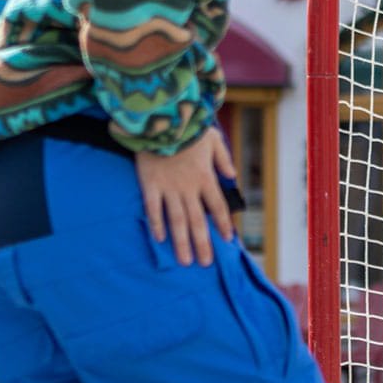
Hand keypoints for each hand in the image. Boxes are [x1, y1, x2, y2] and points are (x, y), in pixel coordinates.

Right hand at [136, 128, 237, 266]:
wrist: (162, 119)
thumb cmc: (188, 127)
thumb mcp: (213, 139)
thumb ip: (223, 159)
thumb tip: (232, 176)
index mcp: (206, 178)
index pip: (218, 207)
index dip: (223, 224)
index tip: (227, 239)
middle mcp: (189, 188)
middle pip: (198, 221)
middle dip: (202, 244)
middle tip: (205, 263)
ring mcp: (169, 189)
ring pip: (177, 221)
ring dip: (181, 242)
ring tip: (184, 261)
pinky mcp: (150, 185)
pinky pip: (153, 209)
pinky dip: (156, 225)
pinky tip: (159, 240)